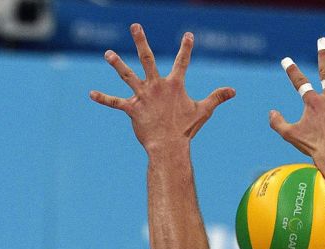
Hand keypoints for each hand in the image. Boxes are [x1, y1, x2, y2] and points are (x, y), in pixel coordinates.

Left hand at [89, 23, 235, 152]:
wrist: (169, 147)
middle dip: (141, 40)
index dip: (187, 47)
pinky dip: (103, 98)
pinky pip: (115, 102)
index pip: (183, 61)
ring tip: (108, 53)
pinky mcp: (132, 109)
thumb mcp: (203, 111)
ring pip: (127, 75)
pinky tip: (90, 94)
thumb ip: (217, 97)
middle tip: (135, 25)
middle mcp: (157, 86)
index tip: (188, 34)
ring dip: (117, 63)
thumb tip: (234, 91)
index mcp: (174, 85)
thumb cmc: (186, 129)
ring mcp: (143, 96)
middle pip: (147, 58)